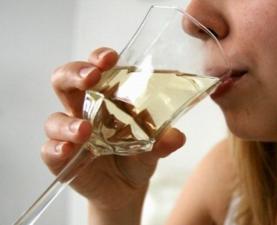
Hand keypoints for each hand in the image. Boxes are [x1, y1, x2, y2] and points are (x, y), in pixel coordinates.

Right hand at [41, 47, 185, 209]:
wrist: (128, 188)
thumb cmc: (139, 156)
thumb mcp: (156, 146)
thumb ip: (164, 140)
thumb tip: (177, 137)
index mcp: (105, 96)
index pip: (96, 67)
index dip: (99, 58)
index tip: (111, 58)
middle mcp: (83, 109)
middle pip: (65, 81)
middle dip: (75, 74)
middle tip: (92, 77)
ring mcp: (70, 133)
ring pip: (55, 118)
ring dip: (68, 122)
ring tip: (86, 129)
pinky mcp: (62, 158)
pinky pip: (50, 150)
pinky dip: (57, 148)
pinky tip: (69, 150)